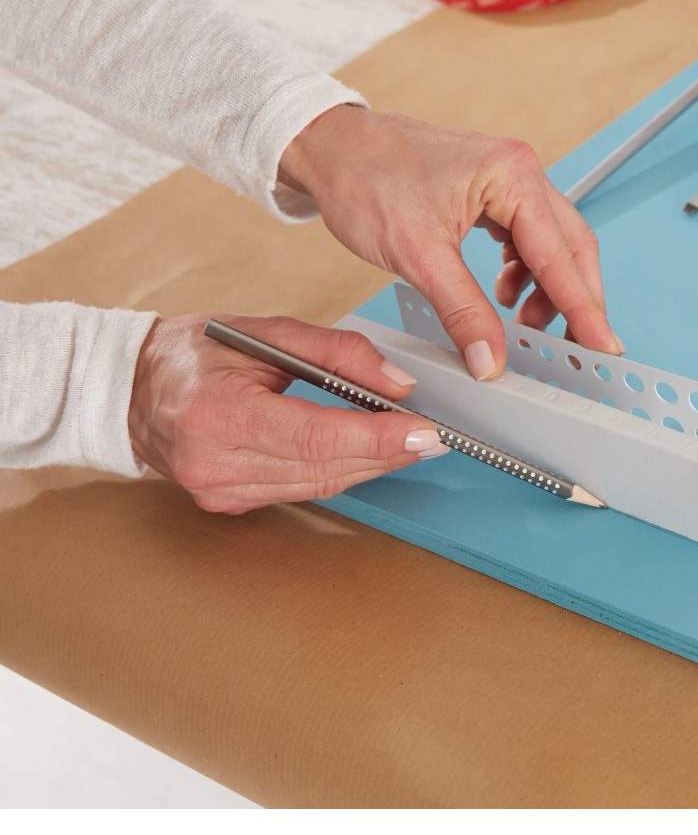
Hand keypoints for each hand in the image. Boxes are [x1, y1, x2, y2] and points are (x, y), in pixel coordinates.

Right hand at [128, 313, 447, 513]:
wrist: (128, 387)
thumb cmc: (191, 353)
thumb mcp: (265, 332)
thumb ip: (336, 353)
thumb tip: (396, 385)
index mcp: (218, 413)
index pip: (317, 436)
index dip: (377, 438)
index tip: (423, 431)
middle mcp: (214, 461)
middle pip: (324, 467)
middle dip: (387, 453)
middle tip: (432, 438)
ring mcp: (218, 489)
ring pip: (319, 486)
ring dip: (370, 466)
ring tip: (408, 444)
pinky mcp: (227, 502)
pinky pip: (300, 491)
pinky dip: (338, 472)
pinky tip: (364, 456)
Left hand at [279, 106, 620, 380]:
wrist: (329, 145)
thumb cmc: (365, 176)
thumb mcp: (417, 255)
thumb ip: (462, 310)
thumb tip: (491, 359)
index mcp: (512, 176)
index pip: (560, 255)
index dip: (584, 307)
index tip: (603, 347)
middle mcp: (519, 172)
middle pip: (570, 248)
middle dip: (574, 301)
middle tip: (576, 349)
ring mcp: (508, 180)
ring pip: (551, 245)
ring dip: (547, 290)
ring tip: (525, 327)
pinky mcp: (491, 191)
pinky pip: (526, 238)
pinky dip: (524, 274)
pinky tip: (504, 297)